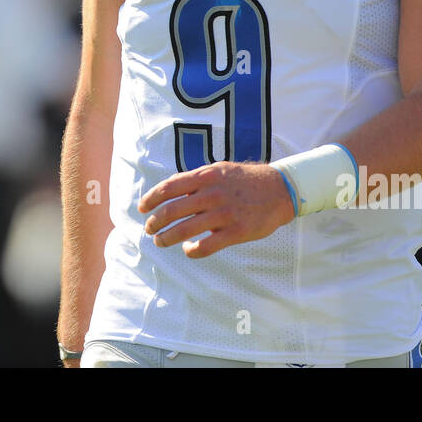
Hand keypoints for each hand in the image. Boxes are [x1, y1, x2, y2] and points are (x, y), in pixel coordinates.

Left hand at [139, 162, 294, 258]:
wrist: (279, 189)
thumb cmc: (243, 180)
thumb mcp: (219, 170)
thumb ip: (195, 180)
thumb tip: (168, 191)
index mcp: (206, 176)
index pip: (169, 188)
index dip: (151, 199)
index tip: (142, 208)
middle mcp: (213, 194)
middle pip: (172, 211)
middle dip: (155, 222)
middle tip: (149, 229)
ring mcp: (224, 214)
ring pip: (184, 231)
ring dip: (167, 239)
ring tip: (160, 242)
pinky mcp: (236, 232)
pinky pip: (205, 246)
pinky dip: (191, 250)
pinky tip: (188, 249)